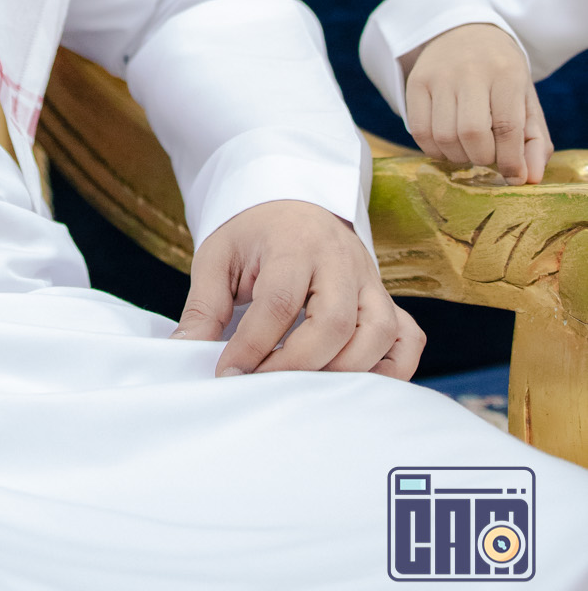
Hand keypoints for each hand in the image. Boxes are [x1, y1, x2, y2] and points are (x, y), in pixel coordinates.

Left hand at [171, 198, 423, 379]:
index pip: (279, 301)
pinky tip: (357, 386)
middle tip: (263, 384)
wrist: (292, 202)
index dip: (253, 346)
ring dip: (344, 371)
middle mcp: (341, 260)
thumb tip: (182, 353)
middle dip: (298, 365)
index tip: (228, 373)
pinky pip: (408, 338)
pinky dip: (393, 368)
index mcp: (294, 243)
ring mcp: (370, 280)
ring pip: (379, 333)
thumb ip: (204, 306)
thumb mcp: (218, 257)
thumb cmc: (253, 234)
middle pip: (336, 322)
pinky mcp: (386, 299)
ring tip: (304, 388)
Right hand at [401, 23, 550, 182]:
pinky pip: (419, 131)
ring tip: (468, 150)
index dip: (511, 161)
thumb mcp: (525, 99)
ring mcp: (438, 75)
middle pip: (471, 133)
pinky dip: (434, 150)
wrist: (466, 32)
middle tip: (488, 157)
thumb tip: (530, 178)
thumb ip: (534, 140)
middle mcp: (470, 70)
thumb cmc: (501, 74)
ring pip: (443, 135)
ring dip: (458, 156)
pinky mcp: (415, 82)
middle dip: (482, 158)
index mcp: (506, 72)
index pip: (507, 126)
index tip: (514, 177)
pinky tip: (448, 145)